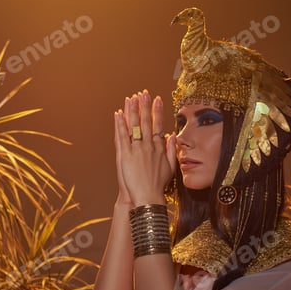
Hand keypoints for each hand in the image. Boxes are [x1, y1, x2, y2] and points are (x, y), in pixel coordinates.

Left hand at [114, 90, 176, 206]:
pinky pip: (122, 136)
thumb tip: (172, 136)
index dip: (157, 111)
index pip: (158, 125)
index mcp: (159, 148)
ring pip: (133, 126)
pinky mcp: (125, 155)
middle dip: (144, 105)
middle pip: (146, 121)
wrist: (147, 196)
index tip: (157, 99)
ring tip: (131, 98)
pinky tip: (118, 114)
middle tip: (143, 93)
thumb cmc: (158, 185)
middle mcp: (148, 146)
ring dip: (132, 110)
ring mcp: (136, 149)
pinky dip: (120, 124)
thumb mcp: (170, 167)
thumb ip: (171, 150)